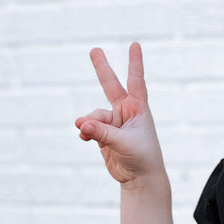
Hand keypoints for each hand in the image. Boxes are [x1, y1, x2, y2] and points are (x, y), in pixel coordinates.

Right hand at [75, 43, 164, 184]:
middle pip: (111, 86)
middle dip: (102, 69)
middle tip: (94, 50)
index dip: (135, 63)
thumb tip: (81, 123)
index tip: (135, 44)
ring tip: (84, 131)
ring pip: (94, 116)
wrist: (140, 179)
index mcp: (138, 109)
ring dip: (89, 123)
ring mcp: (113, 123)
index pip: (136, 81)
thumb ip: (102, 132)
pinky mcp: (104, 135)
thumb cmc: (142, 158)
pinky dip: (85, 131)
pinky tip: (83, 136)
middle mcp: (126, 112)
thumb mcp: (123, 143)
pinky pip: (89, 128)